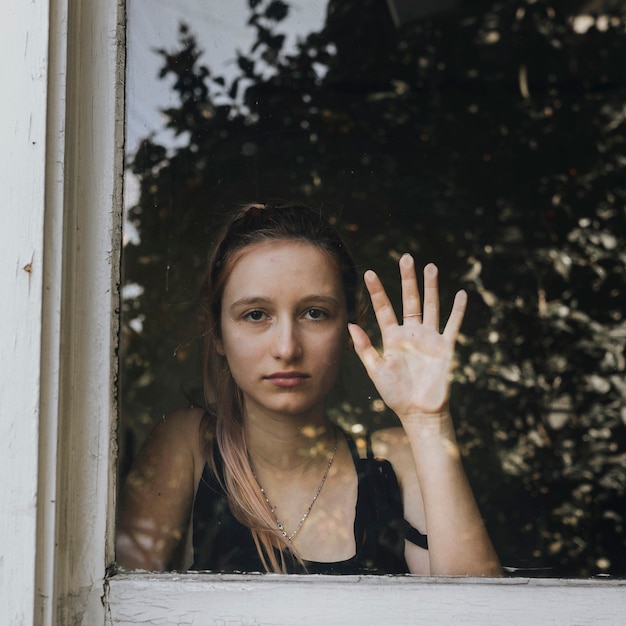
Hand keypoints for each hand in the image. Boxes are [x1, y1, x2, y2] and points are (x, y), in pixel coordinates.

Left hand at [348, 254, 466, 420]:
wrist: (419, 412)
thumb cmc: (395, 394)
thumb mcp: (375, 370)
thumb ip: (365, 347)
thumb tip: (351, 324)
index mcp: (393, 337)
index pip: (384, 308)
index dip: (377, 291)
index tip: (369, 273)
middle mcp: (411, 333)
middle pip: (410, 300)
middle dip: (408, 279)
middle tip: (406, 257)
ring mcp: (429, 338)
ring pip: (431, 306)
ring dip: (431, 287)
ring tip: (430, 267)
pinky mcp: (445, 347)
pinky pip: (452, 325)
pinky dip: (458, 311)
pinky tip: (461, 294)